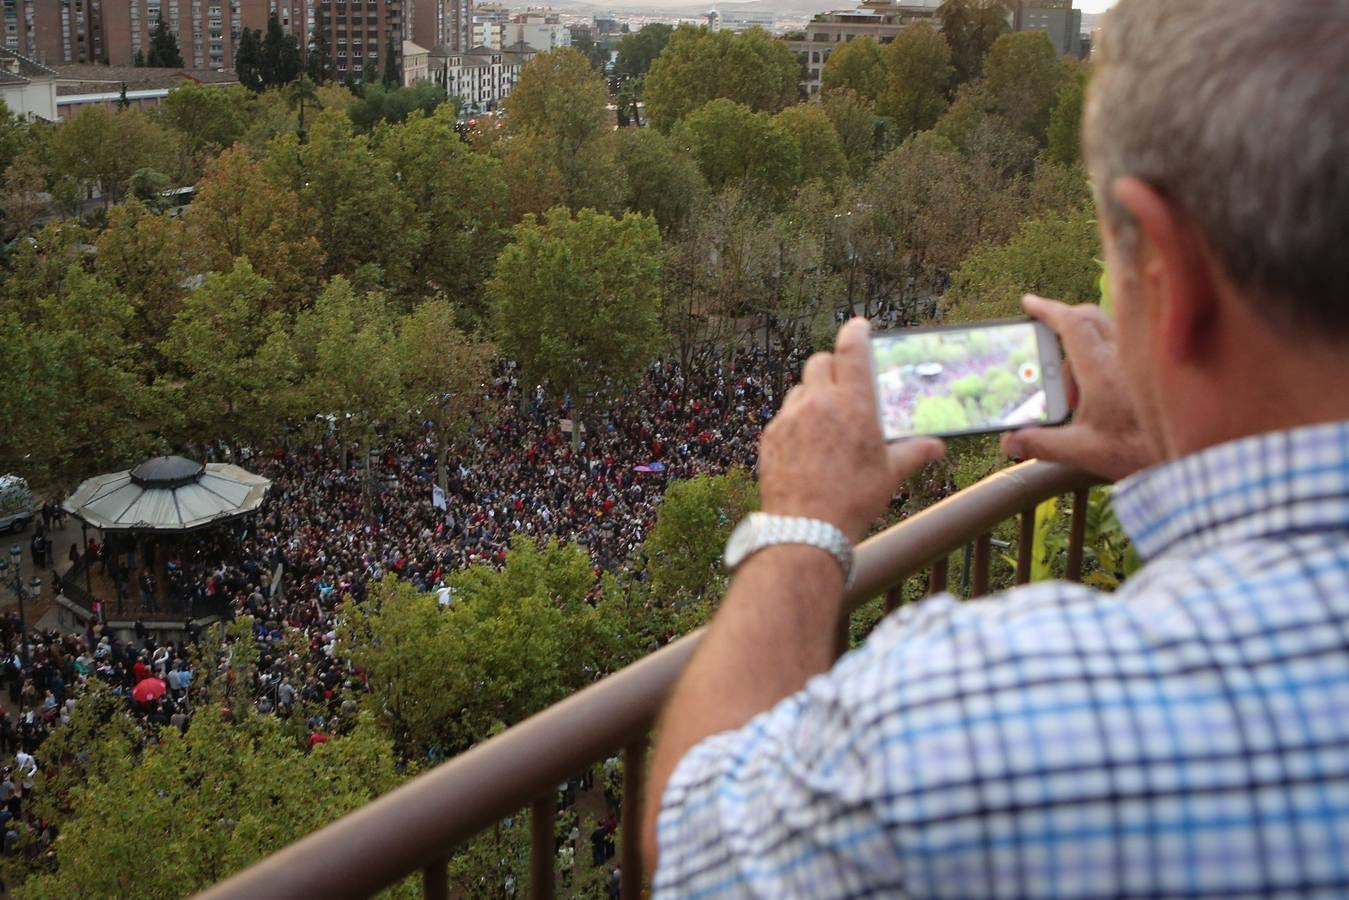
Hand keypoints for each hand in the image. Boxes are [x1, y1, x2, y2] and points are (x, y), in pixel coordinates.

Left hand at [759, 318, 944, 543]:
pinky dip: (796, 421)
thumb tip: (937, 447)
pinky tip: (807, 445)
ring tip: (826, 421)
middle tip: (843, 384)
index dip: (856, 332)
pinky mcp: (770, 436)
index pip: (852, 350)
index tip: (859, 326)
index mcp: (854, 405)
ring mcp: (791, 418)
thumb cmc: (853, 500)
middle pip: (820, 363)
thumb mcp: (890, 475)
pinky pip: (784, 416)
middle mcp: (819, 403)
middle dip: (832, 367)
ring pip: (800, 389)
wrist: (806, 528)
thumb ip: (914, 453)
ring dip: (813, 395)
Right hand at [1001, 295, 1157, 481]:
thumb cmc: (1141, 453)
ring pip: (1107, 330)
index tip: (1029, 303)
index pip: (1071, 323)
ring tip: (1074, 391)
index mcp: (1101, 370)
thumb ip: (1043, 444)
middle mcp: (1124, 356)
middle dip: (1063, 323)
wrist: (1190, 458)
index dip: (1047, 310)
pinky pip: (1124, 345)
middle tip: (1046, 347)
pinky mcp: (1154, 369)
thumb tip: (1011, 441)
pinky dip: (1103, 355)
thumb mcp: (1083, 451)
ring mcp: (1142, 360)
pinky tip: (1101, 393)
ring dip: (1083, 346)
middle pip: (1089, 317)